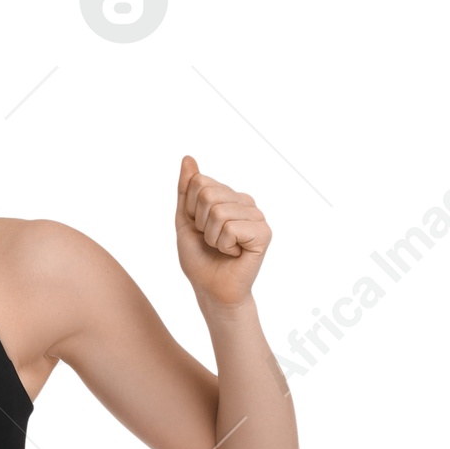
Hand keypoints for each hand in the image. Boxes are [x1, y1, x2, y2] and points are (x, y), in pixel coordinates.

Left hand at [175, 156, 270, 306]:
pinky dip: (224, 246)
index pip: (199, 182)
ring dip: (212, 237)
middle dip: (200, 223)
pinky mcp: (264, 233)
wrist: (211, 289)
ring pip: (218, 212)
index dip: (191, 210)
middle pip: (208, 194)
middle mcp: (246, 202)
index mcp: (229, 195)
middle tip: (211, 241)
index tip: (200, 228)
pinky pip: (231, 228)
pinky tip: (234, 254)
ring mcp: (257, 216)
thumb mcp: (185, 220)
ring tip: (222, 248)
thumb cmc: (199, 258)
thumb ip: (186, 189)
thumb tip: (188, 158)